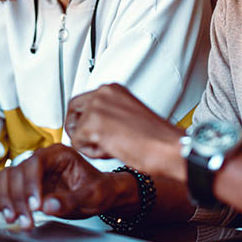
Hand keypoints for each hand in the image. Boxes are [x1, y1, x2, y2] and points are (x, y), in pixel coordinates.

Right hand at [0, 144, 125, 229]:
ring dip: (7, 200)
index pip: (36, 163)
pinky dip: (0, 197)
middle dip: (18, 198)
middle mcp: (42, 159)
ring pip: (7, 178)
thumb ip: (71, 200)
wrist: (101, 194)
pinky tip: (0, 209)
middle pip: (18, 172)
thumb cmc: (99, 190)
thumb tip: (48, 206)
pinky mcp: (26, 184)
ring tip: (12, 218)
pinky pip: (5, 186)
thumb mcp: (92, 196)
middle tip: (25, 220)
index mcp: (59, 154)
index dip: (31, 184)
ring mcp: (32, 171)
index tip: (35, 206)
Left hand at [65, 83, 184, 179]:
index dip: (81, 118)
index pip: (83, 100)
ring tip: (110, 147)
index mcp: (113, 89)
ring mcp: (97, 106)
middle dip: (77, 128)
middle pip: (73, 109)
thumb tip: (91, 124)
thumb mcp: (128, 115)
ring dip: (87, 143)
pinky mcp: (93, 123)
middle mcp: (103, 93)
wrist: (168, 148)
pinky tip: (110, 150)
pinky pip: (77, 142)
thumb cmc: (156, 138)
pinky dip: (91, 152)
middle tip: (90, 143)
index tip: (85, 130)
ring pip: (75, 128)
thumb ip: (109, 113)